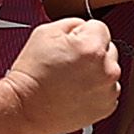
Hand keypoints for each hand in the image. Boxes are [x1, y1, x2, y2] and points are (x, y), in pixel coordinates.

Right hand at [0, 17, 121, 133]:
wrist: (25, 109)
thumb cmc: (31, 76)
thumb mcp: (45, 32)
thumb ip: (73, 23)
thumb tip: (84, 27)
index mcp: (93, 48)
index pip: (99, 28)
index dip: (81, 34)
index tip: (69, 46)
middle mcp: (106, 70)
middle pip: (107, 49)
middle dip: (91, 54)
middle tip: (67, 65)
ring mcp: (108, 91)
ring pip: (108, 71)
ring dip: (95, 73)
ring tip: (70, 81)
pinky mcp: (106, 108)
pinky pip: (107, 91)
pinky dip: (95, 91)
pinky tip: (76, 92)